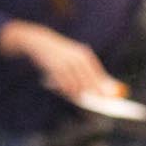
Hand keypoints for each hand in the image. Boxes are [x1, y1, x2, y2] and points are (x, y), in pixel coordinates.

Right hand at [1, 22, 119, 101]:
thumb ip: (85, 70)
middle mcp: (78, 59)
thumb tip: (97, 86)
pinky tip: (65, 91)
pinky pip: (65, 85)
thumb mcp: (73, 57)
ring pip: (76, 85)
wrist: (40, 42)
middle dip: (92, 94)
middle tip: (93, 103)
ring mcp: (67, 63)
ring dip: (76, 94)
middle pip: (89, 82)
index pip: (97, 74)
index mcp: (84, 55)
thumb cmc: (59, 54)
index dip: (102, 88)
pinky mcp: (56, 68)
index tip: (106, 99)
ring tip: (74, 96)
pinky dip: (66, 90)